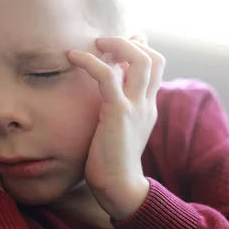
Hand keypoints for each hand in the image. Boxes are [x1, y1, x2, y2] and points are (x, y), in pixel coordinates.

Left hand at [67, 36, 165, 219]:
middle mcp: (147, 103)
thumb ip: (118, 109)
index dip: (140, 49)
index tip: (119, 45)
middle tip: (106, 41)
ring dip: (117, 44)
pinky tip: (72, 57)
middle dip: (132, 42)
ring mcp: (136, 107)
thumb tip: (105, 95)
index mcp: (148, 107)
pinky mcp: (118, 113)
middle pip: (154, 58)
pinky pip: (107, 76)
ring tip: (96, 43)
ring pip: (140, 60)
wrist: (118, 187)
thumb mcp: (120, 130)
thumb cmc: (112, 161)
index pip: (156, 67)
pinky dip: (90, 61)